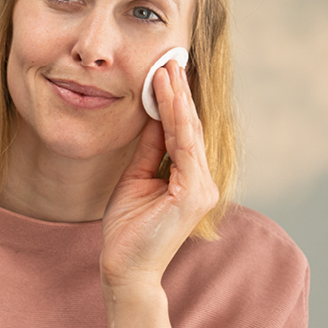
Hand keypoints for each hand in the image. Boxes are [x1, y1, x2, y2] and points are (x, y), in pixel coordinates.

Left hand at [100, 60, 217, 297]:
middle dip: (179, 92)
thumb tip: (152, 116)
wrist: (124, 269)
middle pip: (190, 127)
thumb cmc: (129, 229)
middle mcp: (203, 182)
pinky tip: (167, 96)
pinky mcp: (193, 194)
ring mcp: (202, 188)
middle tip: (170, 58)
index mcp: (191, 179)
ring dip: (178, 98)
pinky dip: (175, 118)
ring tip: (168, 68)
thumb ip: (149, 149)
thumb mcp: (135, 178)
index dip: (175, 101)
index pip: (183, 132)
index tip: (165, 71)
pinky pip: (183, 147)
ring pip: (189, 133)